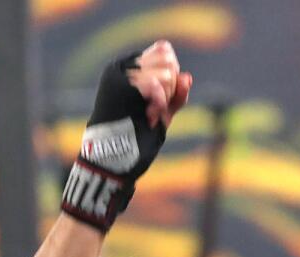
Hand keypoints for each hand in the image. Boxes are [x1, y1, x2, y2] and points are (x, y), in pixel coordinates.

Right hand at [60, 40, 191, 231]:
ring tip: (148, 116)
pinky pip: (156, 82)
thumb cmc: (133, 142)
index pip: (163, 51)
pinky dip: (159, 102)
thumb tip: (187, 77)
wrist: (112, 161)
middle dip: (170, 88)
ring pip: (165, 70)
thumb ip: (175, 97)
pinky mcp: (120, 85)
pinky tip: (149, 117)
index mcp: (129, 69)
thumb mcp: (160, 116)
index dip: (171, 77)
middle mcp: (123, 67)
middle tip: (153, 111)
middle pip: (167, 58)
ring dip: (164, 98)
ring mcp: (120, 74)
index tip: (158, 104)